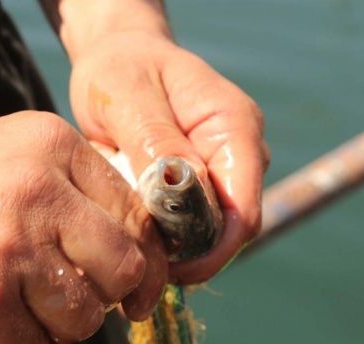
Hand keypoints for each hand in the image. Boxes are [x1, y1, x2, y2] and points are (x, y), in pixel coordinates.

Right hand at [0, 111, 165, 343]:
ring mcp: (6, 249)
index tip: (141, 289)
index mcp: (49, 145)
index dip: (148, 260)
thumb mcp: (4, 150)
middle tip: (78, 299)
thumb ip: (71, 180)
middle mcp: (35, 191)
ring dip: (61, 325)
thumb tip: (135, 233)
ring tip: (22, 305)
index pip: (135, 213)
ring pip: (83, 318)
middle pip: (122, 269)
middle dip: (109, 297)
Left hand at [69, 32, 268, 283]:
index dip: (214, 248)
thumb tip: (177, 192)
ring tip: (129, 243)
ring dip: (173, 245)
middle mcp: (238, 152)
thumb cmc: (122, 68)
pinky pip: (189, 221)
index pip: (244, 209)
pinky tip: (132, 229)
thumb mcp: (127, 95)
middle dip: (190, 253)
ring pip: (209, 229)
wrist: (119, 56)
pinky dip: (163, 232)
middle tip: (138, 263)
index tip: (168, 267)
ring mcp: (221, 167)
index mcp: (234, 126)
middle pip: (231, 227)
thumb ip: (155, 141)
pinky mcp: (199, 181)